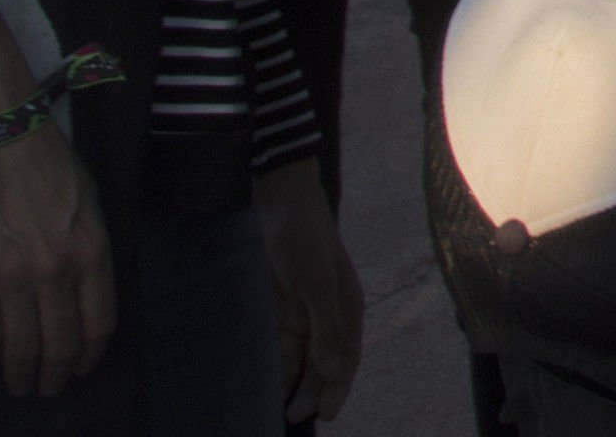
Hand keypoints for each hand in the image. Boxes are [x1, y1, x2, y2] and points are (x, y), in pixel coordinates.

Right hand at [0, 118, 116, 400]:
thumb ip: (88, 250)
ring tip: (20, 383)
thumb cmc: (45, 160)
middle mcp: (57, 270)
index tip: (81, 367)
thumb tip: (82, 294)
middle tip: (48, 387)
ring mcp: (14, 276)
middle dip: (55, 375)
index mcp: (92, 250)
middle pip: (60, 345)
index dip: (90, 355)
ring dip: (21, 374)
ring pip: (21, 347)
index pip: (98, 324)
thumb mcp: (89, 202)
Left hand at [258, 154, 361, 423]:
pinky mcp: (281, 305)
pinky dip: (277, 364)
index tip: (327, 416)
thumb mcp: (318, 283)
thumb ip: (327, 328)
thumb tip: (332, 370)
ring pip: (301, 357)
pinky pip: (281, 344)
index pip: (346, 357)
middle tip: (294, 418)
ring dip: (294, 382)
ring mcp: (304, 310)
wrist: (279, 200)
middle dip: (313, 391)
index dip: (338, 387)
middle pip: (324, 361)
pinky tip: (267, 381)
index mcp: (348, 307)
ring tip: (280, 409)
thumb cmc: (304, 238)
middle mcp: (329, 313)